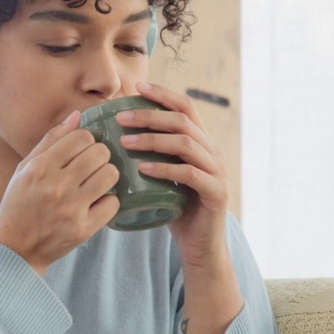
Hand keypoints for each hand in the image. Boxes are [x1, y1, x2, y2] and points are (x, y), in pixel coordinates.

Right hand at [0, 110, 119, 274]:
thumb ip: (50, 140)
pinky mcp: (84, 229)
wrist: (16, 249)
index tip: (82, 150)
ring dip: (106, 175)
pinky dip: (108, 201)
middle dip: (99, 156)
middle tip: (91, 166)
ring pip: (111, 174)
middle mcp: (57, 186)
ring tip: (96, 182)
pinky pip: (113, 203)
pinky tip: (96, 202)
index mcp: (40, 168)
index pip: (82, 137)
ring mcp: (72, 208)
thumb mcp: (25, 169)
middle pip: (100, 153)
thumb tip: (77, 116)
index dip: (86, 140)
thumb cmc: (19, 204)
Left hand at [116, 82, 228, 268]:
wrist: (200, 246)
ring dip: (153, 140)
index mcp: (203, 143)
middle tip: (120, 119)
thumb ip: (152, 156)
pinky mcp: (216, 192)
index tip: (137, 87)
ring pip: (186, 143)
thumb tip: (116, 135)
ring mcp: (217, 171)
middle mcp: (213, 152)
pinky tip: (143, 169)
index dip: (163, 94)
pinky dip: (165, 168)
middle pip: (183, 120)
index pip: (186, 107)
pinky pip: (190, 174)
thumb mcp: (164, 177)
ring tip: (125, 142)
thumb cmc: (176, 210)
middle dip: (150, 115)